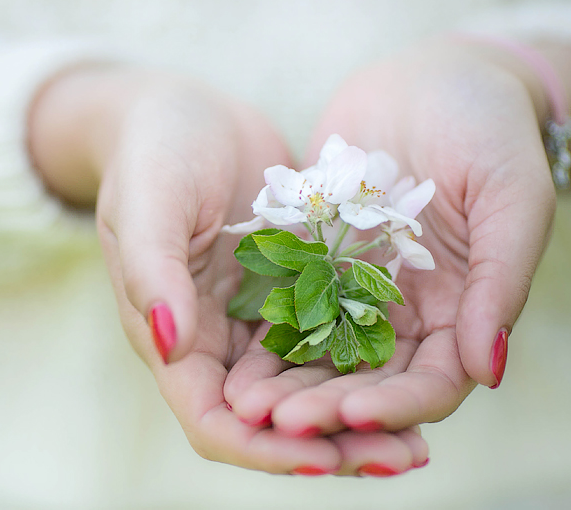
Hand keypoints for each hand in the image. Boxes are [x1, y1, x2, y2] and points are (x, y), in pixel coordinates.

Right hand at [29, 65, 429, 473]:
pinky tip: (415, 368)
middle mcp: (213, 339)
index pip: (212, 420)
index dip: (265, 449)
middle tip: (404, 457)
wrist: (182, 112)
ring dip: (358, 414)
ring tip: (422, 436)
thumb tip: (170, 344)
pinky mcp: (288, 287)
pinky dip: (364, 362)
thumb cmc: (153, 153)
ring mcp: (253, 316)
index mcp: (172, 334)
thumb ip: (152, 271)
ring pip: (307, 386)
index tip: (327, 458)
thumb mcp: (147, 202)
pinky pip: (329, 337)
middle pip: (270, 418)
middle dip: (331, 444)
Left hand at [224, 39, 558, 437]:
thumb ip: (499, 280)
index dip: (397, 406)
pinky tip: (232, 352)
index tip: (353, 413)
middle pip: (366, 379)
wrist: (432, 77)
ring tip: (245, 401)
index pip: (432, 382)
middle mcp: (405, 310)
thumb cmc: (487, 127)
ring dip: (286, 381)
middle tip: (278, 421)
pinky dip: (265, 332)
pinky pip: (288, 302)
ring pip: (319, 351)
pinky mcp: (314, 258)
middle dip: (325, 404)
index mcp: (461, 309)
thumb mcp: (511, 196)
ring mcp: (355, 286)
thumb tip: (490, 370)